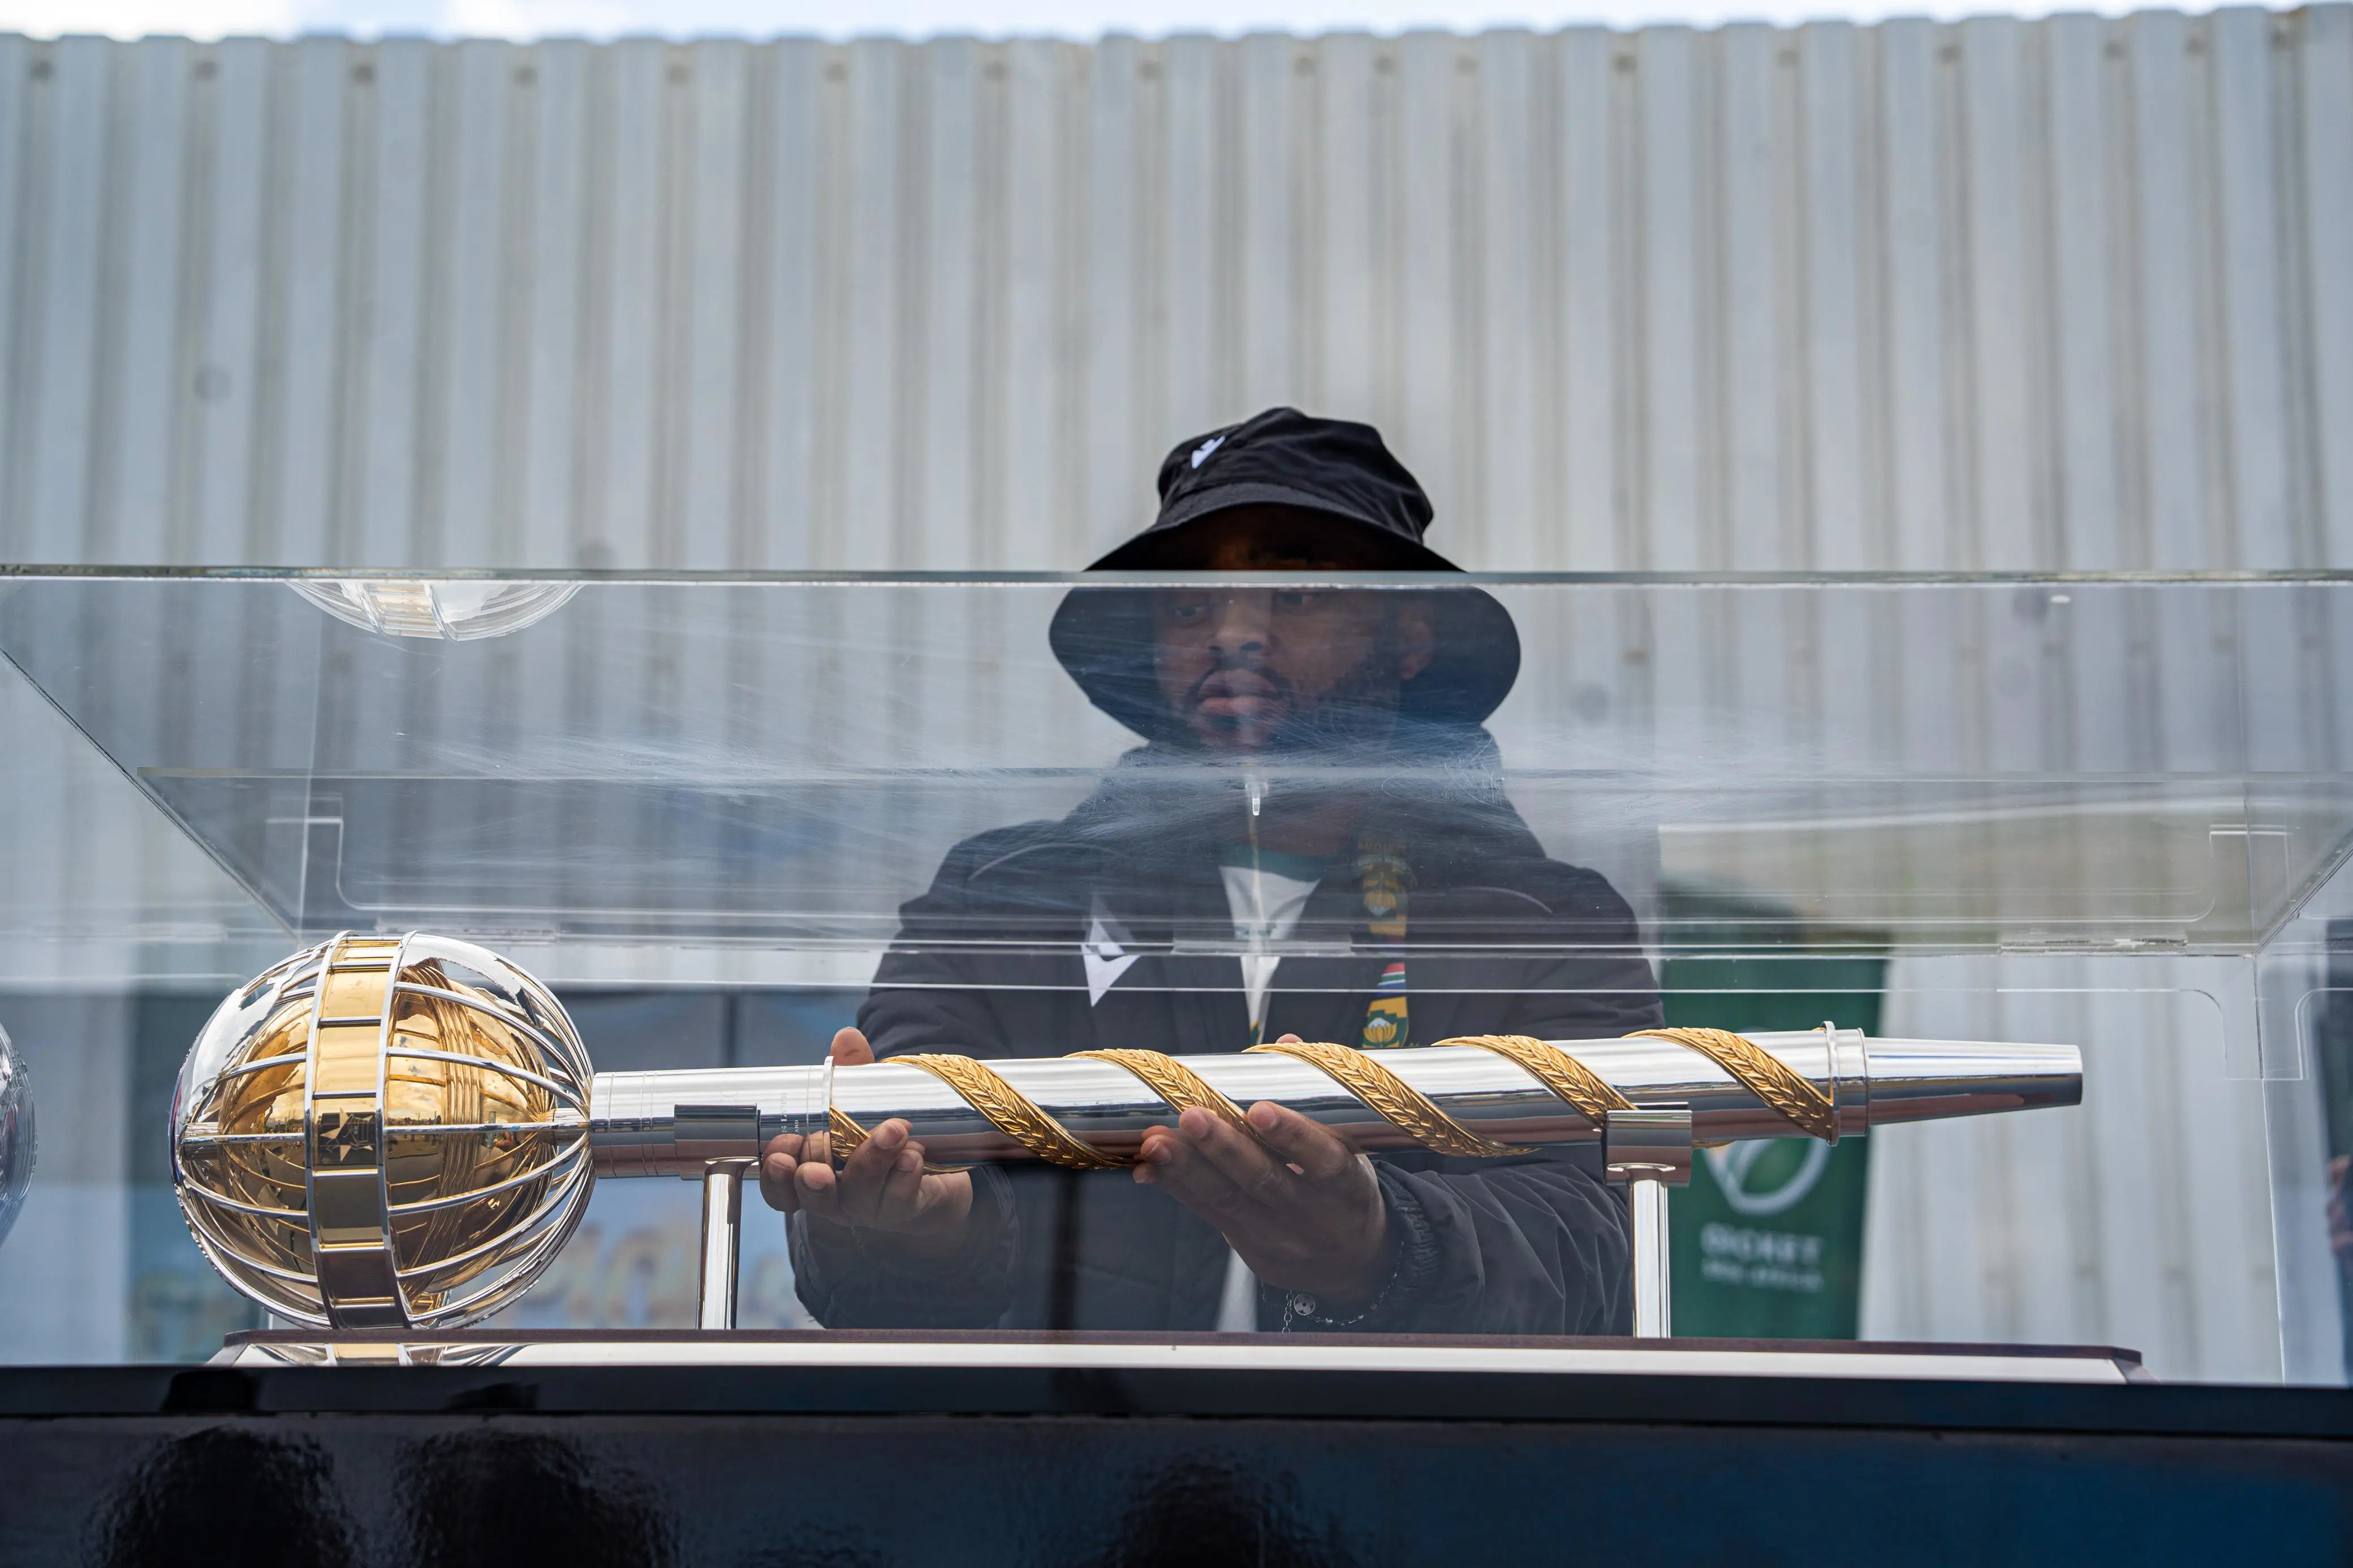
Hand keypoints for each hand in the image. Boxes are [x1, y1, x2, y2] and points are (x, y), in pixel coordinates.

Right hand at [758, 1027, 973, 1255]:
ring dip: (873, 1160)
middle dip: (814, 1178)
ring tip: (892, 1130)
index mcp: (813, 1176)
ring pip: (862, 1193)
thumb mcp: (863, 1103)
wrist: (931, 1173)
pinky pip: (902, 1199)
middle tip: (819, 1159)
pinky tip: (912, 1156)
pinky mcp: (908, 1208)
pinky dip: (906, 1176)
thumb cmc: (879, 1137)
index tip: (782, 1150)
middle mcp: (837, 1198)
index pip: (781, 1188)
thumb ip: (852, 1075)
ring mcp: (871, 1208)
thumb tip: (846, 1038)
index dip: (776, 1175)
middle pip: (816, 1197)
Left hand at [1131, 1035, 1390, 1308]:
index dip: (1292, 1136)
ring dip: (1186, 1168)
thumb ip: (1317, 1095)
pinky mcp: (1246, 1244)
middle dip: (1224, 1149)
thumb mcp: (1349, 1147)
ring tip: (1155, 1141)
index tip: (1259, 1110)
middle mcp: (1312, 1215)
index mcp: (1346, 1186)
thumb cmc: (1345, 1186)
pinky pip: (1207, 1213)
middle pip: (1265, 1182)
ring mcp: (1276, 1235)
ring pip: (1227, 1200)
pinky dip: (1176, 1187)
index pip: (1324, 1161)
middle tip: (1191, 1116)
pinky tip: (1148, 1168)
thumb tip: (1287, 1043)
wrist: (1352, 1262)